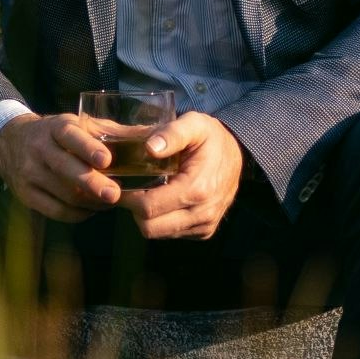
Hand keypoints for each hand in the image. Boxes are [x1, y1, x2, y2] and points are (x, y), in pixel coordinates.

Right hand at [0, 111, 123, 220]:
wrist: (12, 143)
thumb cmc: (59, 135)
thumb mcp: (81, 125)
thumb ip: (114, 133)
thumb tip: (153, 140)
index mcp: (55, 127)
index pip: (69, 136)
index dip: (87, 148)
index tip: (106, 159)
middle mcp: (39, 149)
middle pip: (65, 169)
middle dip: (91, 183)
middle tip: (114, 194)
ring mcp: (29, 173)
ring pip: (63, 194)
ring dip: (91, 202)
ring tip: (110, 201)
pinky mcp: (26, 195)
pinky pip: (56, 211)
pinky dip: (78, 214)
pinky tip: (92, 209)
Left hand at [123, 111, 243, 242]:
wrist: (237, 154)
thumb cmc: (211, 138)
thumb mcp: (194, 124)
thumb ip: (172, 133)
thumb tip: (149, 147)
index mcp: (197, 189)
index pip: (148, 208)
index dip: (128, 198)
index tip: (121, 184)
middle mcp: (202, 213)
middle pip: (150, 227)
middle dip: (134, 210)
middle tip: (131, 189)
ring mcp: (205, 225)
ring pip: (159, 234)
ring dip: (147, 217)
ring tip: (147, 193)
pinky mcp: (205, 231)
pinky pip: (172, 234)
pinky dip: (162, 221)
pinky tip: (163, 200)